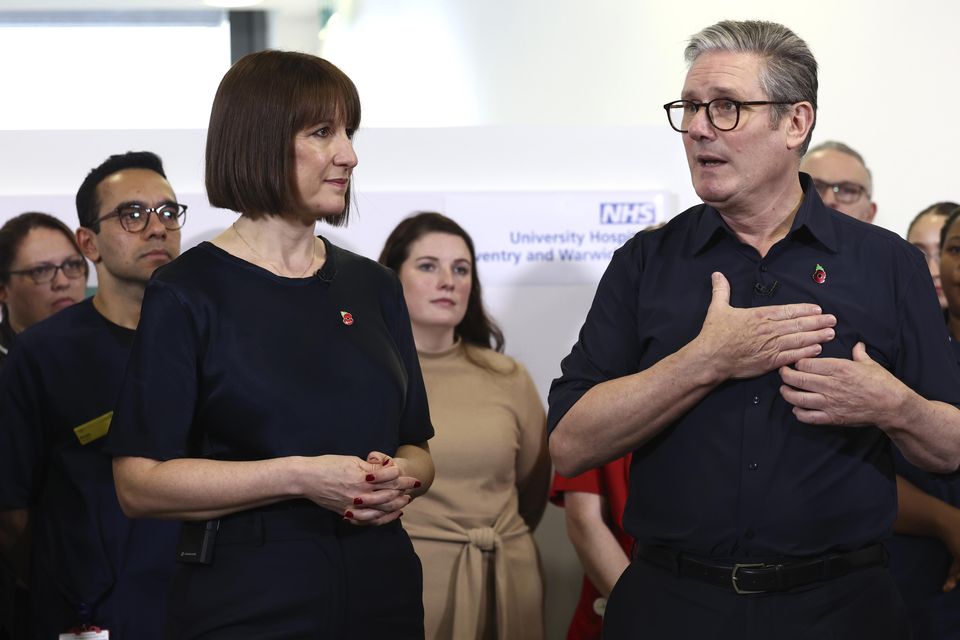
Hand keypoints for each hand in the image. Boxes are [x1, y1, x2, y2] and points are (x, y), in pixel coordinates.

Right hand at [299, 454, 410, 525]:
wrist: (306, 478)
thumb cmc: (327, 465)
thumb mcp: (352, 460)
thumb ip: (371, 467)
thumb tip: (386, 468)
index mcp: (363, 477)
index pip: (390, 479)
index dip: (402, 478)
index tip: (411, 477)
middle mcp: (360, 493)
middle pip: (388, 494)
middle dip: (403, 491)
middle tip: (413, 488)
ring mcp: (353, 505)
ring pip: (380, 509)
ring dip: (395, 505)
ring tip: (404, 501)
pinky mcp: (346, 512)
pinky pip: (366, 520)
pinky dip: (379, 518)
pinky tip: (387, 515)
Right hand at [696, 272, 835, 380]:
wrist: (710, 358)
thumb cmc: (714, 334)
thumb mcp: (717, 309)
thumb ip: (721, 291)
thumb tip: (717, 274)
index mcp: (759, 316)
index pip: (788, 311)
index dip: (804, 310)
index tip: (818, 309)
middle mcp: (769, 330)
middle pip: (798, 324)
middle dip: (818, 322)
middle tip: (833, 319)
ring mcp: (771, 346)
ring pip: (799, 339)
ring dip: (817, 336)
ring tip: (830, 333)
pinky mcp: (770, 362)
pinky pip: (793, 356)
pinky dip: (806, 352)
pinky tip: (818, 349)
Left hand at [779, 342, 905, 425]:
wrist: (893, 406)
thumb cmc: (883, 383)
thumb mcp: (870, 364)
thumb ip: (858, 353)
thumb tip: (858, 343)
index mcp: (838, 368)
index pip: (806, 363)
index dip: (797, 362)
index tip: (795, 361)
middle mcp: (830, 384)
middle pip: (798, 378)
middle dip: (786, 375)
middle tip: (783, 373)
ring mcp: (830, 402)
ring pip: (798, 397)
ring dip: (787, 393)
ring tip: (785, 389)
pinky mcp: (832, 417)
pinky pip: (808, 417)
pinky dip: (798, 412)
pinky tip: (797, 408)